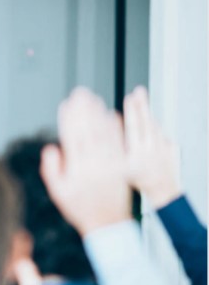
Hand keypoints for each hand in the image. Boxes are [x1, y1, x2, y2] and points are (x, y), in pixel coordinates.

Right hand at [40, 88, 130, 235]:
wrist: (107, 224)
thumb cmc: (79, 208)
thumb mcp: (58, 192)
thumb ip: (52, 170)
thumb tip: (51, 148)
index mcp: (76, 170)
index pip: (71, 138)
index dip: (68, 120)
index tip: (66, 104)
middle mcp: (94, 165)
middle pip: (88, 131)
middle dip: (84, 110)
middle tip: (81, 93)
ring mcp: (109, 165)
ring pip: (104, 134)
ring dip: (99, 115)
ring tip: (94, 99)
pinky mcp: (122, 166)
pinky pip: (119, 144)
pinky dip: (115, 128)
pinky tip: (111, 115)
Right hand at [124, 86, 180, 207]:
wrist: (163, 192)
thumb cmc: (139, 182)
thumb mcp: (121, 171)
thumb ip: (116, 150)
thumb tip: (111, 131)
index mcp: (138, 156)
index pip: (134, 129)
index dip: (131, 113)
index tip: (128, 99)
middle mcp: (152, 150)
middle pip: (146, 123)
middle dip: (141, 106)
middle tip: (138, 92)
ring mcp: (163, 148)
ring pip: (154, 127)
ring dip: (147, 112)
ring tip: (141, 99)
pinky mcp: (172, 148)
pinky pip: (161, 134)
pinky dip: (154, 126)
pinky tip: (149, 120)